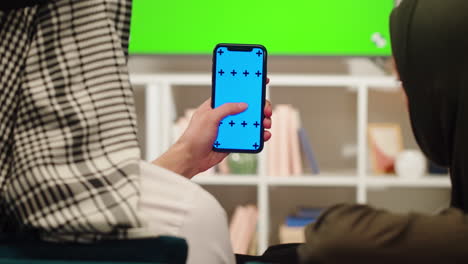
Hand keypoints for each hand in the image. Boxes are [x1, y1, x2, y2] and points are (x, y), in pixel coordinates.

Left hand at [153, 82, 271, 178]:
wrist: (192, 158)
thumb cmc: (194, 136)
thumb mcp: (210, 117)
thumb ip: (227, 109)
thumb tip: (243, 104)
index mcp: (216, 105)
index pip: (233, 92)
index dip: (246, 86)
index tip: (259, 81)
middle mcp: (224, 115)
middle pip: (246, 107)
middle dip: (259, 107)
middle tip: (265, 110)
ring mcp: (230, 128)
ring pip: (250, 122)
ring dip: (261, 121)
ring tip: (266, 123)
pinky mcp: (234, 140)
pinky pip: (249, 136)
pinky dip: (258, 136)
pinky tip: (264, 135)